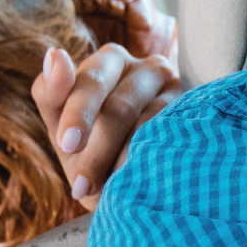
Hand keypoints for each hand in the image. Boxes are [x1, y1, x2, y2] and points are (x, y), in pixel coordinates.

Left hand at [32, 41, 179, 206]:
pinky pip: (170, 137)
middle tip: (82, 183)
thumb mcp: (62, 127)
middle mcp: (145, 66)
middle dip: (97, 148)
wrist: (133, 182)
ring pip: (147, 126)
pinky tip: (137, 181)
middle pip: (119, 105)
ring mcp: (176, 89)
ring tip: (105, 192)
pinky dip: (148, 162)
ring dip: (121, 163)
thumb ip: (51, 93)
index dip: (77, 113)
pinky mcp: (196, 112)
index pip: (90, 80)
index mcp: (109, 61)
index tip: (67, 144)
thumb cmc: (90, 149)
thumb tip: (54, 54)